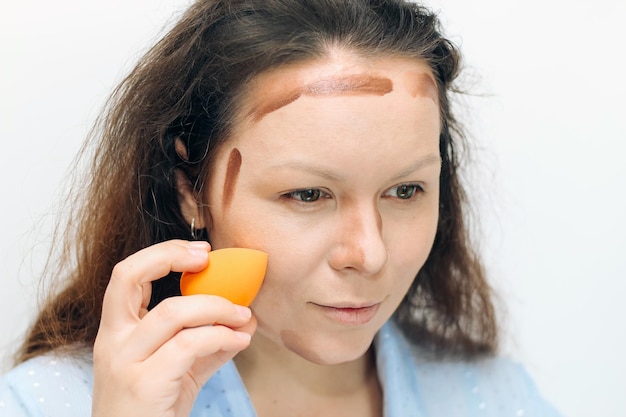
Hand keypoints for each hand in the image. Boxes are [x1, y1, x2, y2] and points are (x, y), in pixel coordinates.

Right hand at [92, 240, 254, 416]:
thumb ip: (208, 344)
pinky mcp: (145, 384)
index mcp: (117, 333)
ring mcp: (125, 362)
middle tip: (208, 258)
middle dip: (170, 256)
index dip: (163, 254)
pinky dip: (220, 336)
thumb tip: (244, 322)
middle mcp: (113, 342)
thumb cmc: (153, 411)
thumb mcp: (180, 371)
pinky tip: (240, 341)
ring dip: (218, 307)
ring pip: (173, 312)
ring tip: (244, 316)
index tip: (201, 253)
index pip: (126, 276)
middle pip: (128, 276)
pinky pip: (189, 344)